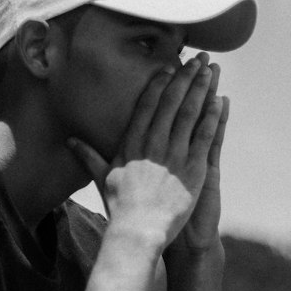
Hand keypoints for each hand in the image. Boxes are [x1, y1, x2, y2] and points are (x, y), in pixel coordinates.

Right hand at [68, 55, 225, 252]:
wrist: (138, 232)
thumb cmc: (120, 208)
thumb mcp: (103, 178)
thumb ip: (88, 156)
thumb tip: (70, 140)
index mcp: (131, 144)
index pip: (146, 106)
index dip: (159, 85)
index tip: (169, 68)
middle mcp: (152, 145)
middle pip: (171, 103)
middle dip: (185, 78)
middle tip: (197, 59)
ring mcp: (173, 156)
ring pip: (190, 114)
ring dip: (201, 89)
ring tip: (210, 71)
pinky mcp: (192, 170)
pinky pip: (205, 137)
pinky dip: (213, 117)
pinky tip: (221, 100)